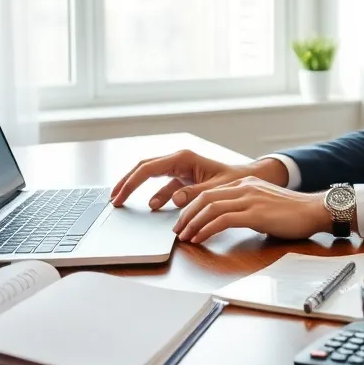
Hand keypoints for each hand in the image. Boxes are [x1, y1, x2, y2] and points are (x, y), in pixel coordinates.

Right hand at [110, 149, 289, 209]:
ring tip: (124, 202)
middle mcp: (179, 160)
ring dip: (138, 189)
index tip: (119, 195)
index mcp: (184, 158)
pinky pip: (164, 187)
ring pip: (151, 177)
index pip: (149, 168)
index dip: (131, 182)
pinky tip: (152, 206)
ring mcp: (180, 169)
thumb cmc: (236, 181)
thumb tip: (173, 200)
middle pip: (144, 169)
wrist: (250, 180)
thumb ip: (194, 194)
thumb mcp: (216, 189)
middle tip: (113, 198)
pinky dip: (156, 196)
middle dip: (127, 183)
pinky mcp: (184, 179)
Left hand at [173, 177, 331, 243]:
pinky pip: (223, 220)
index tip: (184, 220)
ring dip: (193, 223)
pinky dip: (207, 229)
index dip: (193, 206)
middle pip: (205, 197)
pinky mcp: (255, 213)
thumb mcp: (265, 204)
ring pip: (210, 207)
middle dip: (187, 214)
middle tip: (178, 230)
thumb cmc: (294, 213)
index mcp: (246, 183)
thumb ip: (247, 208)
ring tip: (184, 237)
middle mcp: (245, 187)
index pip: (211, 192)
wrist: (315, 210)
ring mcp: (250, 199)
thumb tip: (232, 222)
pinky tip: (200, 238)